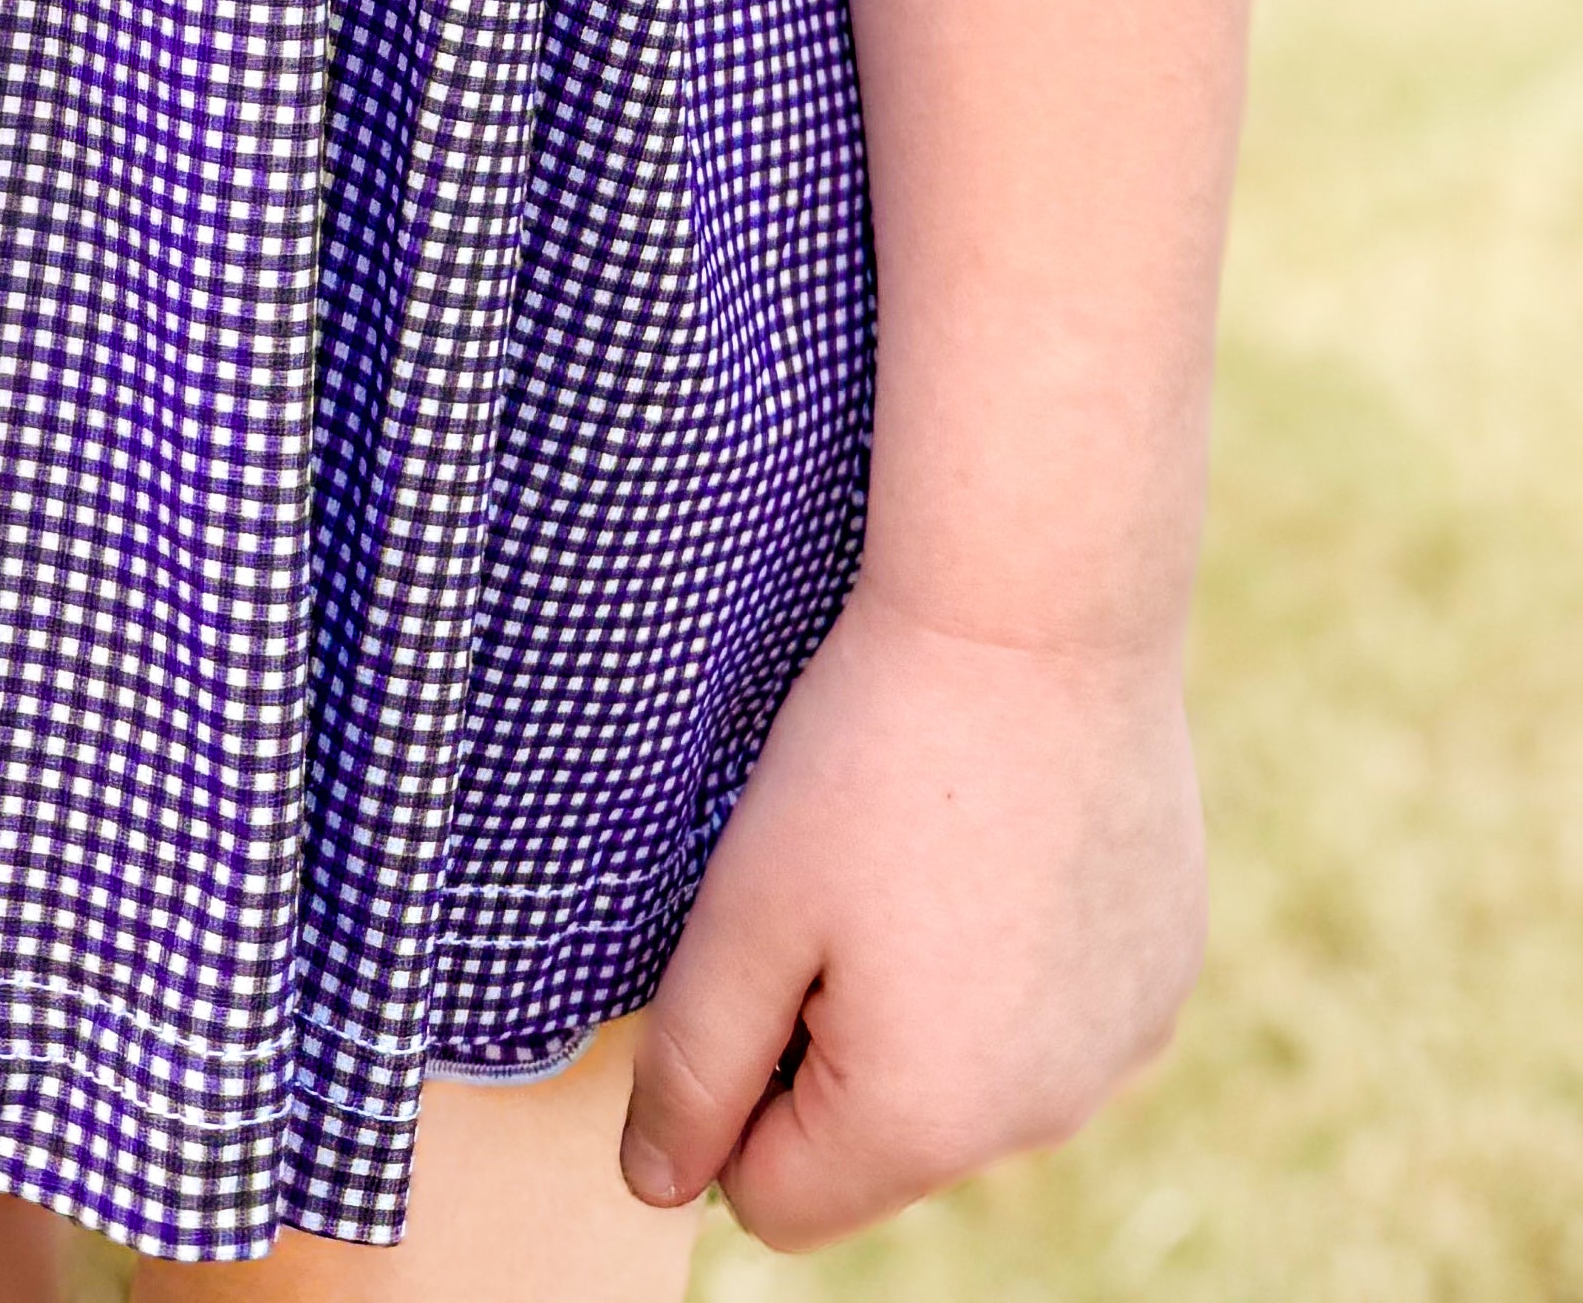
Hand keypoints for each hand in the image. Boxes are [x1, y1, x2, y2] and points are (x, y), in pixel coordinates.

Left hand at [616, 580, 1207, 1248]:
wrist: (1036, 616)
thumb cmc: (871, 753)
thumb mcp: (745, 907)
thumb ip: (692, 1065)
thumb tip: (652, 1184)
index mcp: (926, 1120)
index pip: (774, 1199)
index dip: (731, 1089)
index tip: (752, 956)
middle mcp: (1043, 1120)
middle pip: (879, 1144)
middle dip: (831, 1043)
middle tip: (835, 885)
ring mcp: (1121, 1052)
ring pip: (971, 1080)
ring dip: (925, 1004)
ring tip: (918, 853)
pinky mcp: (1164, 979)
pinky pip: (1054, 1017)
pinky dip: (1013, 959)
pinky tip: (999, 842)